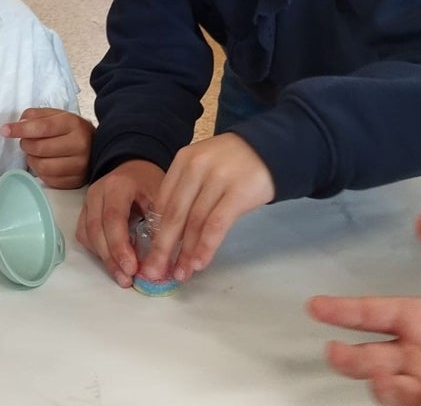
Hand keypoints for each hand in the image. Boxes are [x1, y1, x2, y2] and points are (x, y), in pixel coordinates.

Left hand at [1, 108, 92, 188]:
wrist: (95, 147)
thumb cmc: (70, 130)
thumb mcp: (56, 116)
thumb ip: (36, 116)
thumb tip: (18, 124)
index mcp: (74, 124)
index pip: (42, 128)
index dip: (21, 129)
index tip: (5, 130)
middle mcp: (80, 145)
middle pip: (39, 148)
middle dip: (26, 144)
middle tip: (27, 140)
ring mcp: (79, 166)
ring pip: (42, 166)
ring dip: (32, 159)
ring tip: (36, 152)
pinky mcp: (75, 181)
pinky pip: (48, 179)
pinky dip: (40, 171)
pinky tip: (45, 162)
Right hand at [75, 159, 163, 286]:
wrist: (133, 169)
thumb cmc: (149, 183)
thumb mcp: (161, 195)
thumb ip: (160, 222)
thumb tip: (161, 258)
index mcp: (118, 185)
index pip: (114, 217)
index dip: (120, 245)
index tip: (132, 268)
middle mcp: (97, 192)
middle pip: (96, 229)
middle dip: (111, 257)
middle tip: (126, 279)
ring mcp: (87, 203)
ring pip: (87, 235)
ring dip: (104, 258)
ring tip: (122, 277)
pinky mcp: (84, 213)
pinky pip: (85, 236)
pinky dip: (98, 252)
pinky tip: (114, 262)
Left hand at [145, 132, 273, 282]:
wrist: (270, 147)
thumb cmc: (232, 164)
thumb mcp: (203, 168)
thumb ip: (186, 192)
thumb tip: (168, 235)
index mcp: (182, 161)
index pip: (162, 202)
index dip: (155, 232)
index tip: (151, 255)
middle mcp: (196, 167)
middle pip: (174, 214)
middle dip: (163, 247)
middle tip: (155, 272)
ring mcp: (217, 178)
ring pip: (194, 222)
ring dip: (186, 252)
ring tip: (181, 273)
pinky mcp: (238, 191)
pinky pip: (216, 224)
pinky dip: (206, 246)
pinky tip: (200, 262)